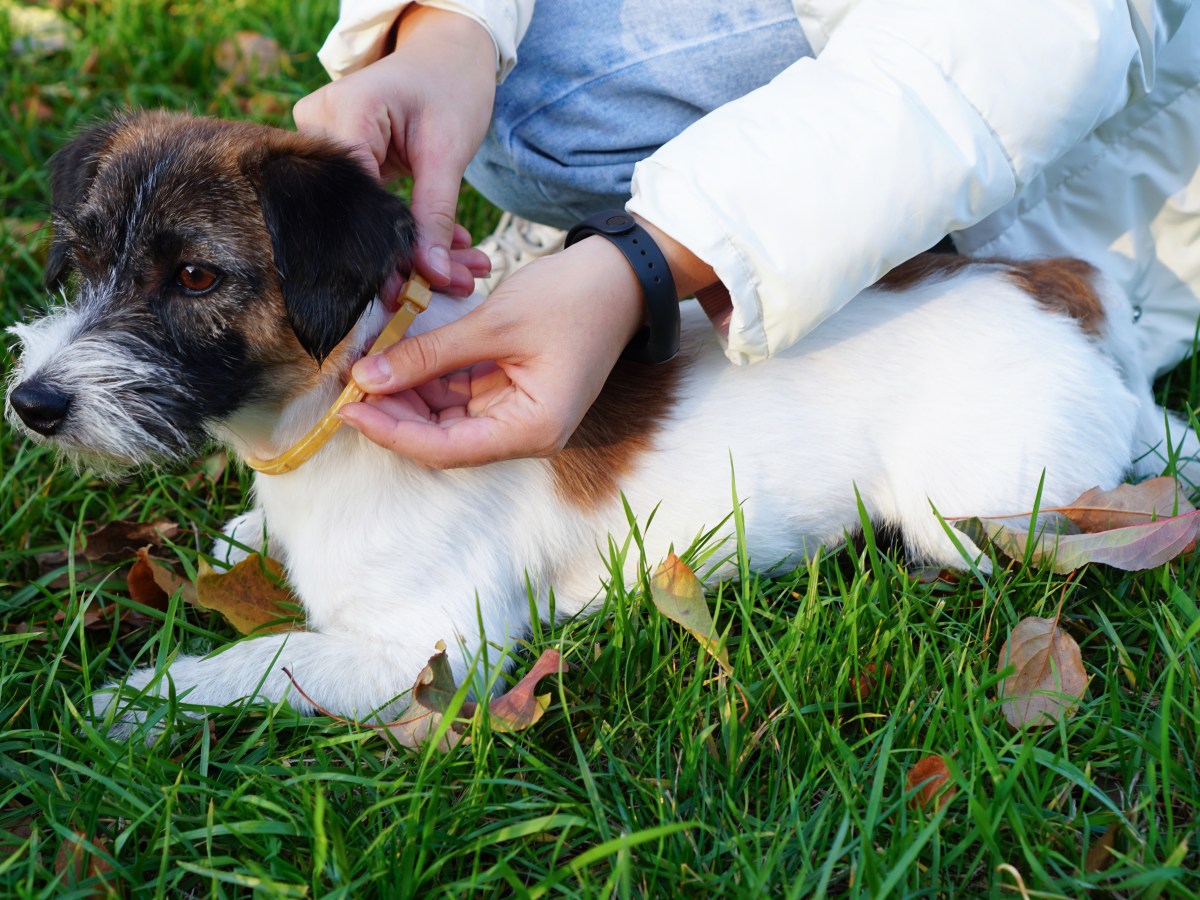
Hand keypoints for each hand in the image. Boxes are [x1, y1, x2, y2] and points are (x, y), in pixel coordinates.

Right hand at [293, 6, 495, 293]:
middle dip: (406, 256)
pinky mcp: (338, 160)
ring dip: (411, 249)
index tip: (416, 290)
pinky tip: (444, 253)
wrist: (446, 55)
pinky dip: (405, 230)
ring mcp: (322, 142)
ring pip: (362, 217)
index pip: (355, 198)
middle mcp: (320, 126)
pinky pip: (366, 207)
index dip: (383, 249)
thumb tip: (431, 276)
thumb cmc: (450, 87)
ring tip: (459, 274)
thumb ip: (437, 214)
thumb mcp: (449, 151)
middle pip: (355, 213)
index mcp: (347, 111)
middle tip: (452, 287)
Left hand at [336, 236, 646, 466]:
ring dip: (407, 397)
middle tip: (349, 385)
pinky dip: (427, 380)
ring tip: (366, 370)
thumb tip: (366, 378)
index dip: (392, 433)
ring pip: (445, 419)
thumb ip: (428, 355)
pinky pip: (458, 396)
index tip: (348, 410)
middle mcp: (525, 433)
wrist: (621, 275)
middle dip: (394, 415)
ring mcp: (518, 414)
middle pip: (443, 440)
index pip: (446, 449)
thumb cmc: (573, 299)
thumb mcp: (493, 324)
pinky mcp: (511, 392)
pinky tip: (396, 361)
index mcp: (532, 429)